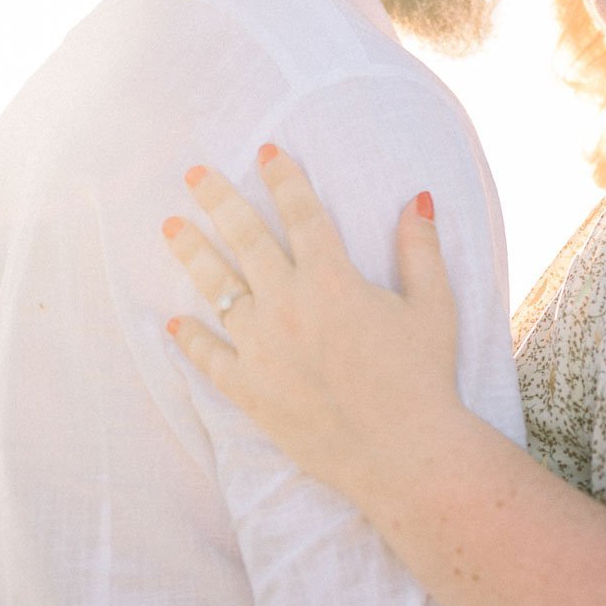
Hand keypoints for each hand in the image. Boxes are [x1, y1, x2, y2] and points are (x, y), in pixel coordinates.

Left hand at [160, 146, 463, 501]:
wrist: (403, 454)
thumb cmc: (424, 377)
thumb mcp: (433, 306)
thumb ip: (420, 248)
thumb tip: (418, 197)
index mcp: (332, 279)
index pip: (302, 213)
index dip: (284, 179)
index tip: (267, 152)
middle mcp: (288, 305)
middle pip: (246, 239)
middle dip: (219, 200)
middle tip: (195, 174)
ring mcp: (262, 348)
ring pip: (217, 289)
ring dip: (192, 254)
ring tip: (171, 227)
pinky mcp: (249, 390)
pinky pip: (209, 357)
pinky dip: (190, 338)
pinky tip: (174, 321)